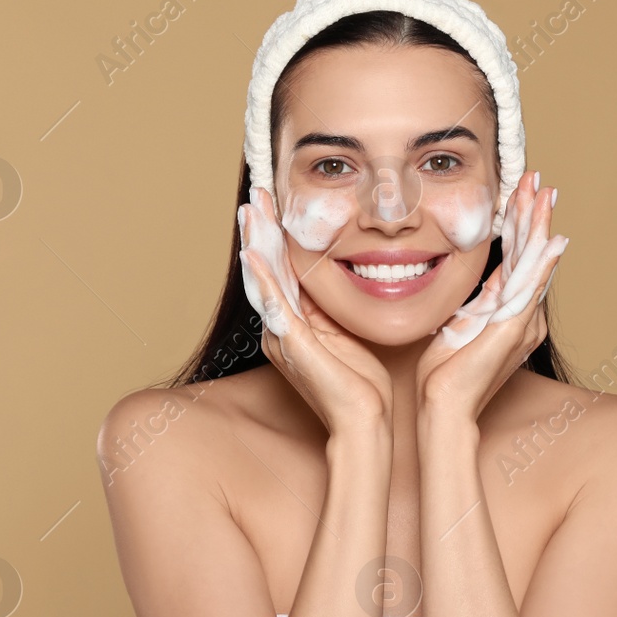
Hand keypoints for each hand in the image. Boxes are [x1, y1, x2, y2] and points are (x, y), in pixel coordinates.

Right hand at [240, 186, 393, 433]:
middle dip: (260, 230)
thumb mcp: (350, 334)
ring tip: (251, 210)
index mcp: (295, 325)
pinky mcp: (292, 344)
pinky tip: (253, 251)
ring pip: (263, 280)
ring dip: (256, 243)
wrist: (366, 422)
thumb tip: (349, 279)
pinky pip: (272, 304)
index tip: (275, 203)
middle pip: (265, 270)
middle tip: (256, 193)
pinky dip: (262, 277)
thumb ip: (338, 310)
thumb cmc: (365, 386)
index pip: (281, 271)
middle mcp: (281, 329)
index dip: (276, 237)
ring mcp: (283, 337)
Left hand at [415, 171, 567, 425]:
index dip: (520, 224)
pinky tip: (553, 239)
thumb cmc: (442, 375)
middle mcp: (525, 315)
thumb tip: (478, 280)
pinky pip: (532, 288)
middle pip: (532, 254)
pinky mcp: (515, 329)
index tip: (518, 192)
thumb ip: (473, 303)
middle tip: (536, 178)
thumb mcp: (458, 326)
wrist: (443, 406)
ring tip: (542, 193)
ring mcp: (523, 321)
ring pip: (535, 263)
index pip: (518, 258)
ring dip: (539, 226)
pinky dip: (542, 263)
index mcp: (511, 313)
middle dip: (533, 214)